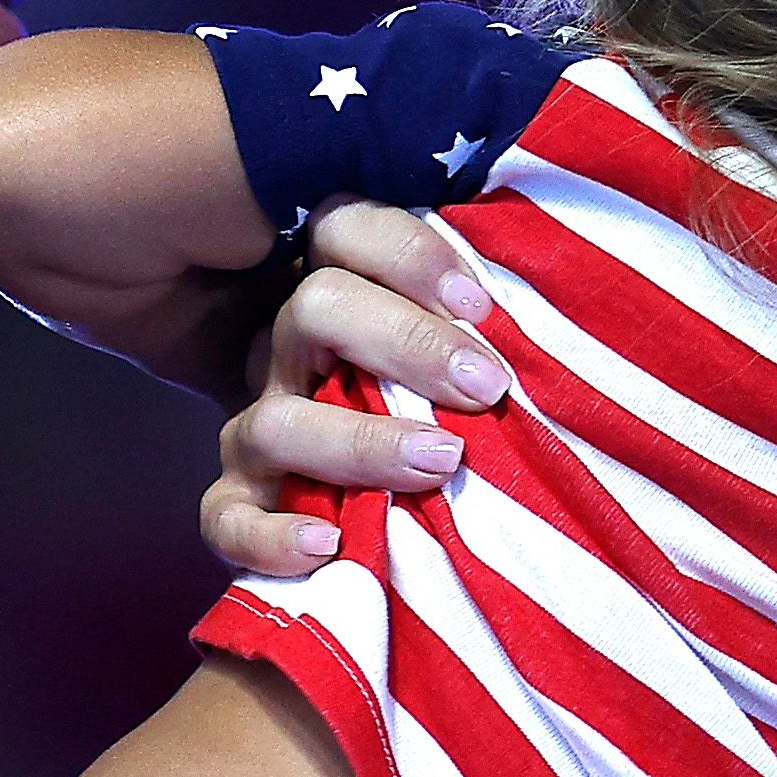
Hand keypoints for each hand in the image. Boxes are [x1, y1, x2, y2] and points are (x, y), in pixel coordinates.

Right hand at [202, 202, 513, 576]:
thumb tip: (549, 326)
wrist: (388, 510)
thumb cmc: (447, 412)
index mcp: (338, 294)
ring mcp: (258, 431)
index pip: (346, 230)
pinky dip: (269, 535)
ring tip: (438, 462)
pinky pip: (227, 520)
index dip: (409, 256)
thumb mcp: (461, 359)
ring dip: (359, 442)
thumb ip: (481, 334)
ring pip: (276, 421)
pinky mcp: (238, 506)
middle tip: (484, 386)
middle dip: (405, 342)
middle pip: (314, 307)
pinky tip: (326, 546)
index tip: (480, 305)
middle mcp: (288, 352)